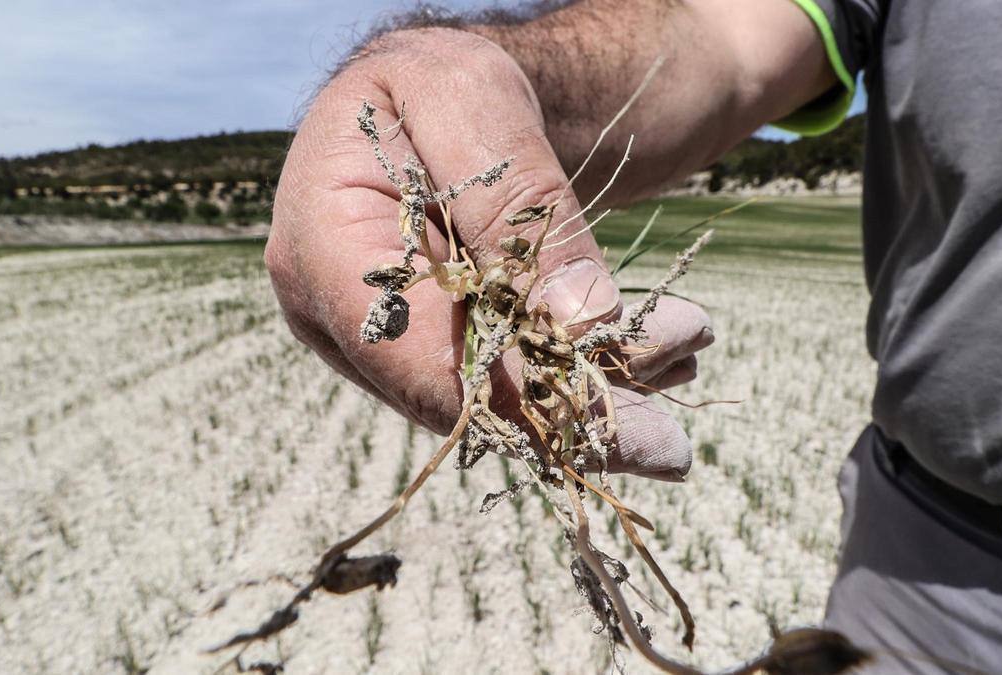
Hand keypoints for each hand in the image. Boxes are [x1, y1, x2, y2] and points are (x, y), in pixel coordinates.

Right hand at [265, 28, 712, 479]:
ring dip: (591, 390)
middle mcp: (334, 312)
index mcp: (320, 244)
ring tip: (681, 347)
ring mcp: (377, 338)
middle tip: (682, 394)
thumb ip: (518, 204)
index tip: (642, 434)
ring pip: (490, 402)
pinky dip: (575, 374)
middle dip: (579, 399)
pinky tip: (651, 356)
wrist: (444, 97)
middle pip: (461, 396)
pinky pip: (500, 384)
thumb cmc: (446, 78)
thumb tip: (579, 325)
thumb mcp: (478, 101)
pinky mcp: (422, 348)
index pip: (418, 357)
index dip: (525, 401)